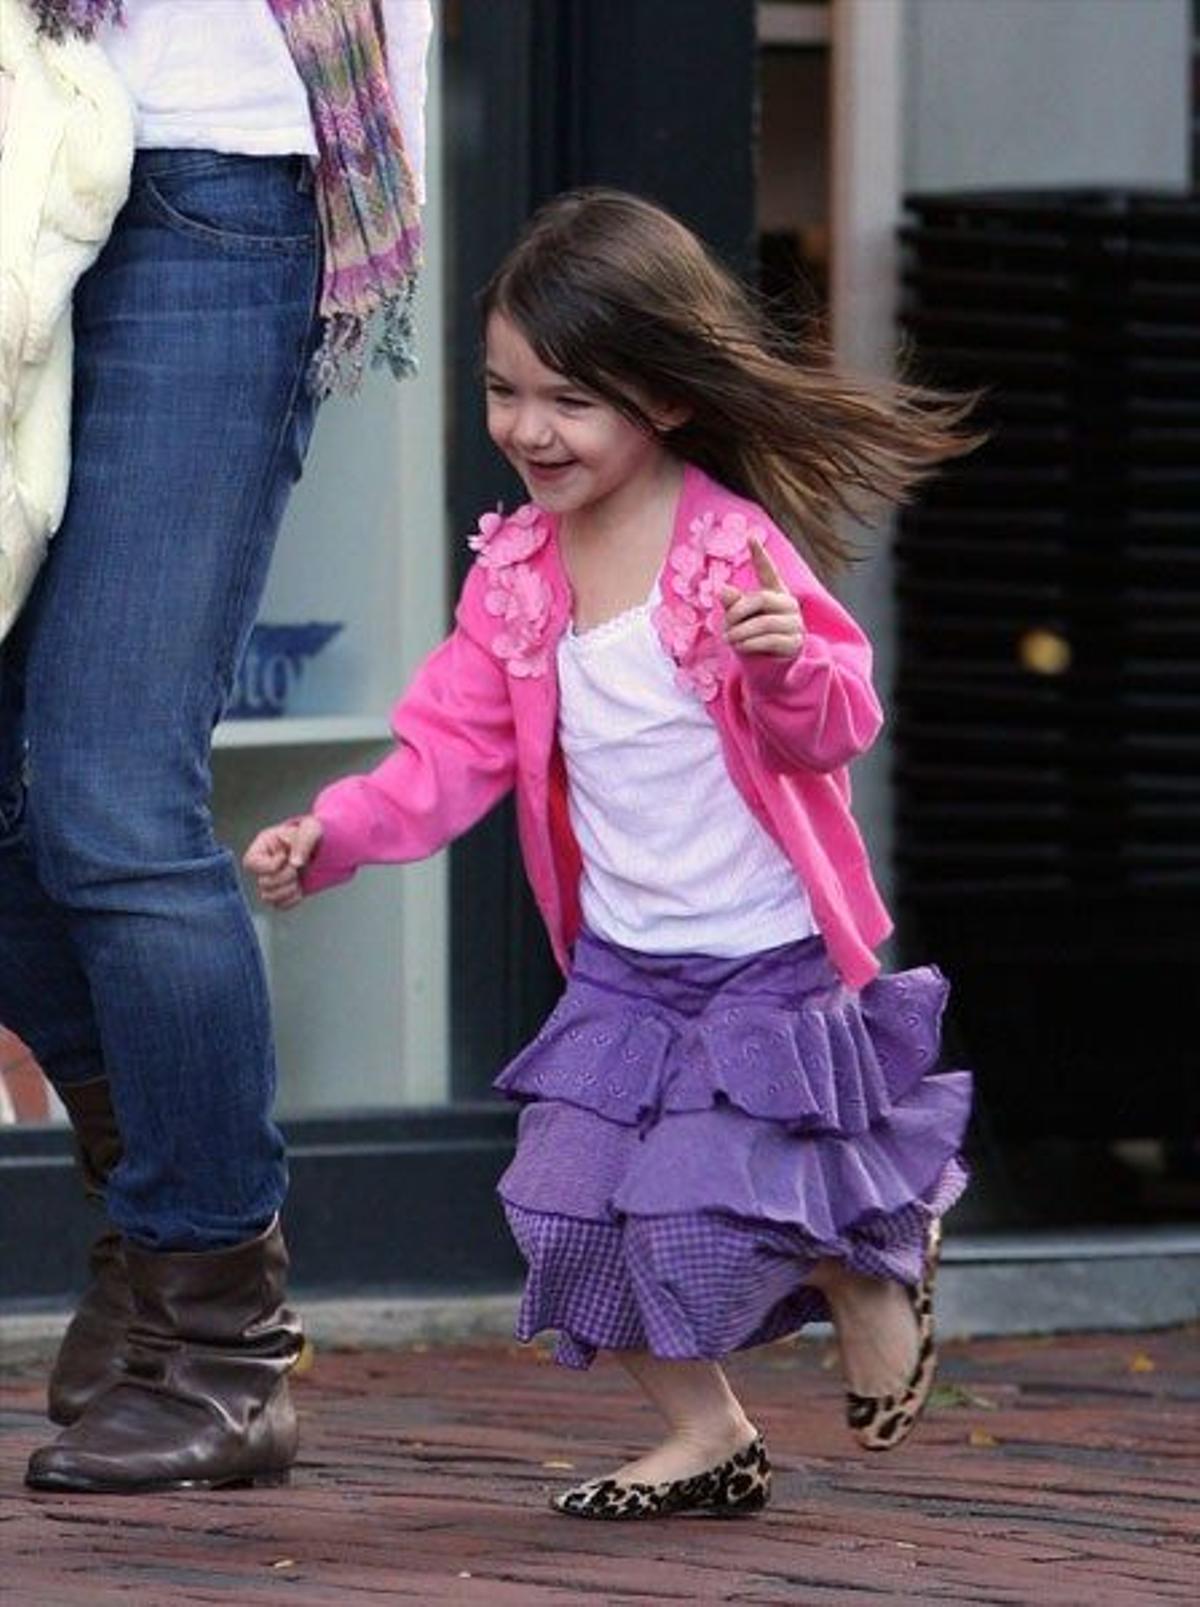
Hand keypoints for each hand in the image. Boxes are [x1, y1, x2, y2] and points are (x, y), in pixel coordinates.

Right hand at [243, 815, 323, 909]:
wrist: (322, 845)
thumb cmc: (312, 833)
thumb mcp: (310, 829)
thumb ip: (303, 842)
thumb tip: (295, 862)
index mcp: (263, 846)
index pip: (251, 863)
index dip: (270, 865)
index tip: (286, 856)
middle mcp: (264, 865)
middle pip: (263, 883)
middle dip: (285, 877)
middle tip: (298, 868)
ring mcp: (271, 880)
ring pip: (268, 897)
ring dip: (287, 890)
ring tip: (298, 879)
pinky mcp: (281, 891)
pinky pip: (279, 905)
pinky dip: (292, 900)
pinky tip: (300, 888)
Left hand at [720, 538, 803, 658]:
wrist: (768, 669)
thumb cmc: (752, 640)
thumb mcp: (738, 622)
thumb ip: (733, 605)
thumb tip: (722, 589)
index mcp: (775, 594)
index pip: (768, 571)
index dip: (760, 555)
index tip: (750, 536)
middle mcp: (789, 605)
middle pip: (761, 599)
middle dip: (738, 613)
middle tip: (725, 627)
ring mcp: (795, 624)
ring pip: (764, 622)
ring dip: (741, 632)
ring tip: (729, 639)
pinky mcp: (795, 643)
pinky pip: (770, 639)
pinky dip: (751, 643)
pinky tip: (741, 647)